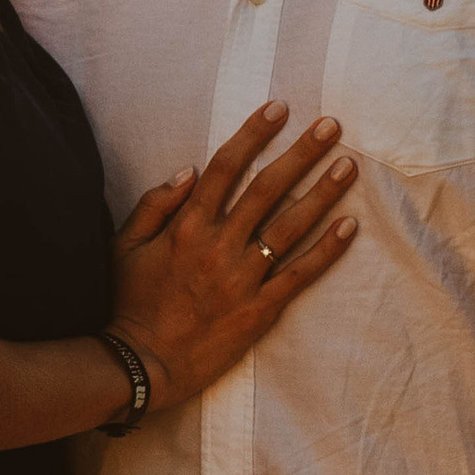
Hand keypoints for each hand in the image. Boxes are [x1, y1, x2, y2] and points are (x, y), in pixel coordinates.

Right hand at [107, 104, 358, 414]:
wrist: (140, 365)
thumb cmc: (127, 304)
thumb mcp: (124, 246)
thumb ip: (154, 205)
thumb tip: (189, 170)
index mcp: (187, 226)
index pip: (227, 167)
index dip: (254, 134)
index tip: (280, 108)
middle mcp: (219, 245)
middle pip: (268, 188)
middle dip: (302, 153)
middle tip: (332, 126)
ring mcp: (243, 278)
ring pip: (291, 226)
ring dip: (323, 193)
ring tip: (348, 166)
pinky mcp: (260, 310)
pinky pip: (300, 274)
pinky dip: (327, 250)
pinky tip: (350, 226)